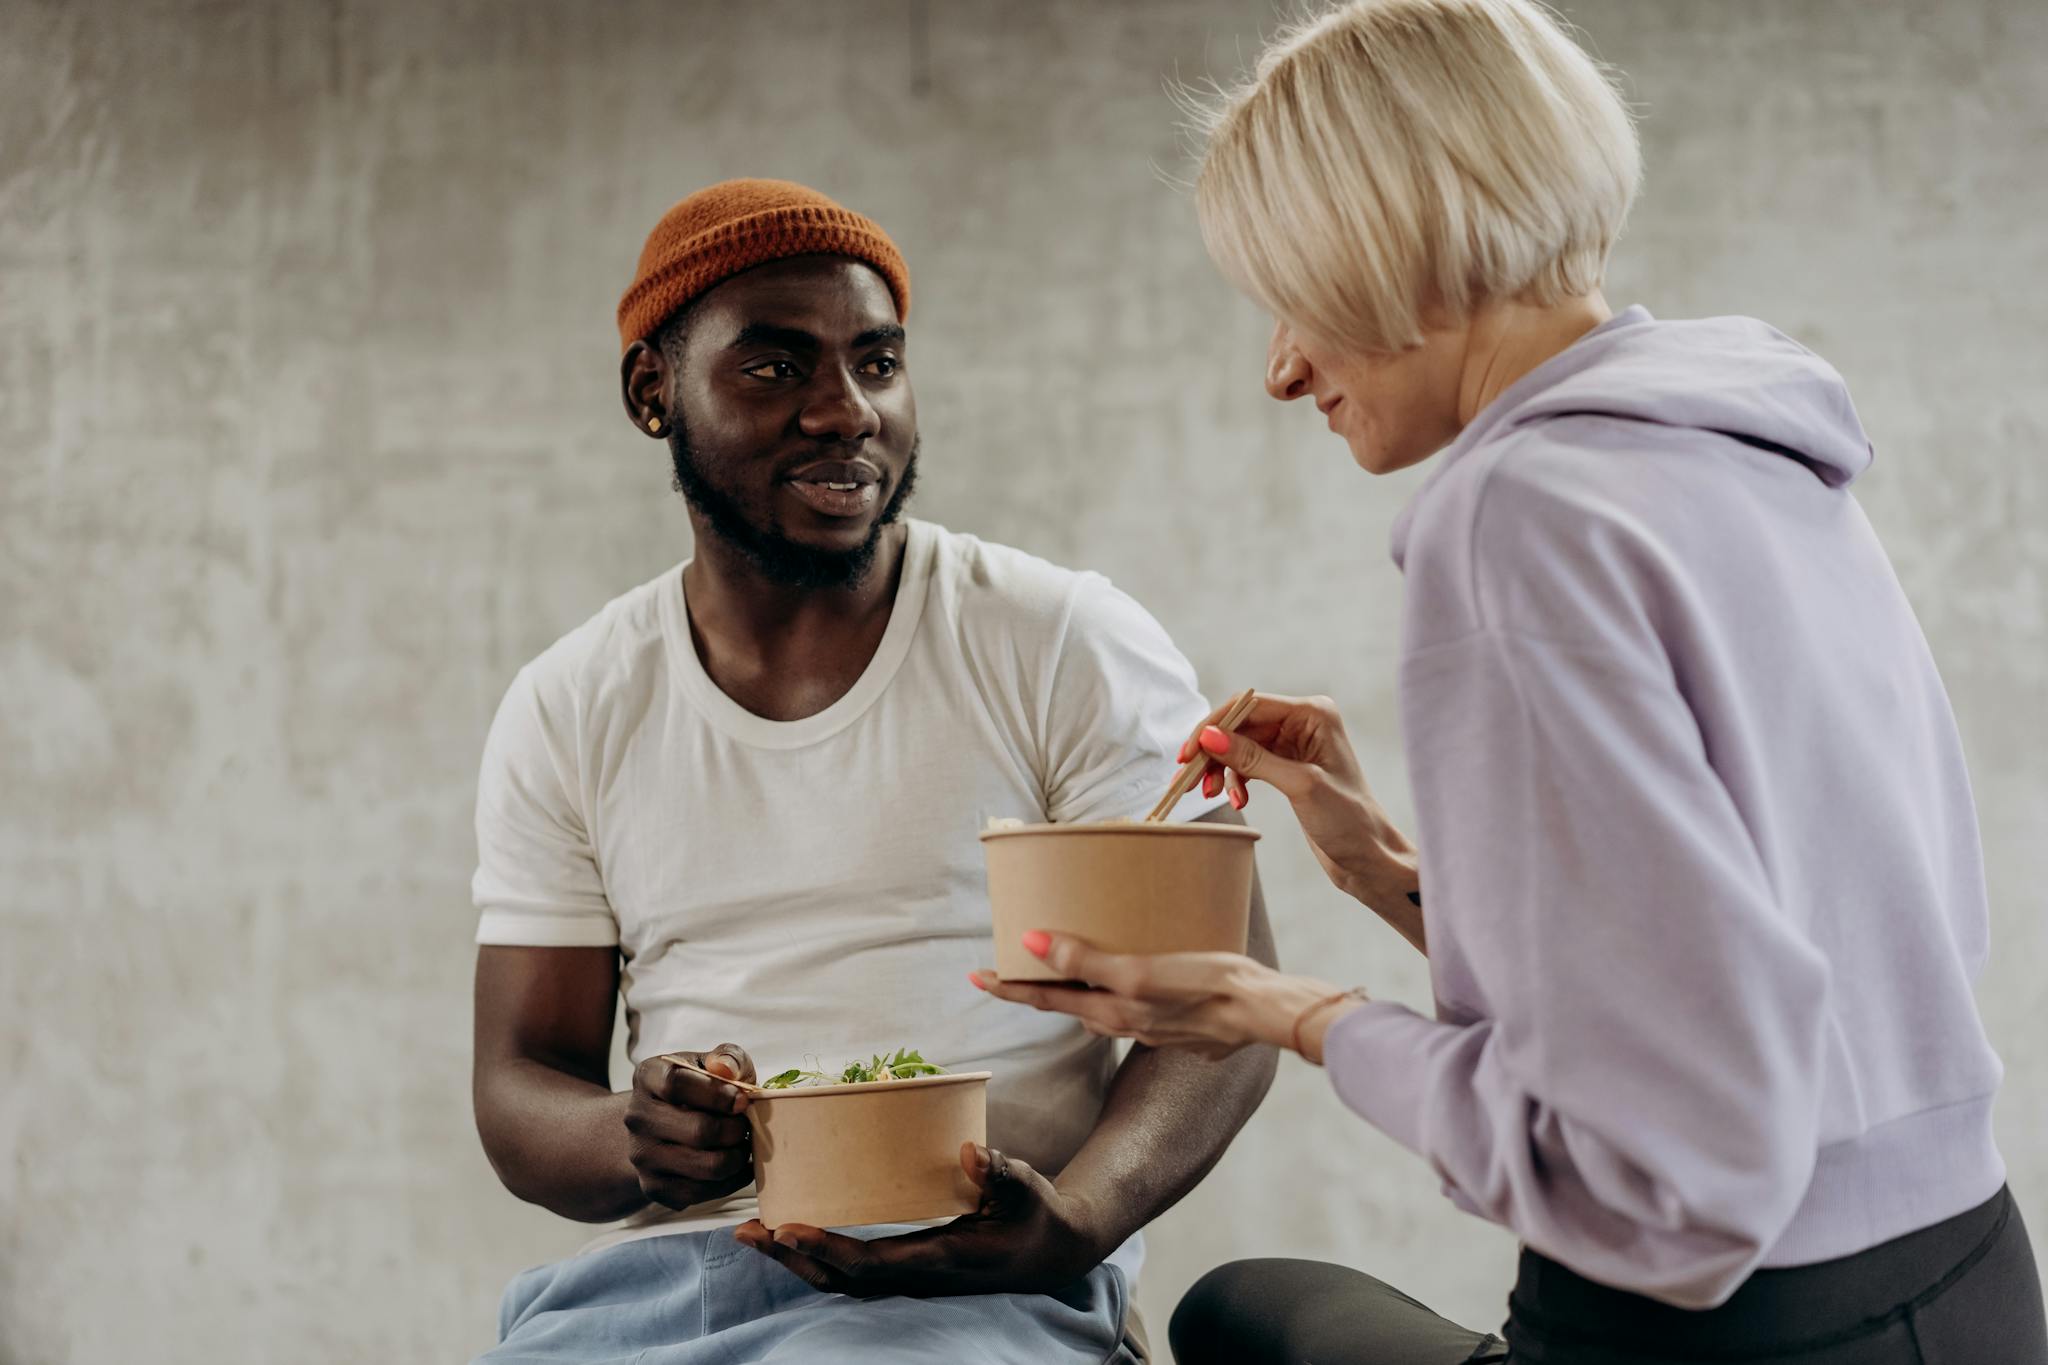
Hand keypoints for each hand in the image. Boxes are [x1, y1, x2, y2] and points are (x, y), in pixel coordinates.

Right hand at [623, 1045, 756, 1210]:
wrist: (657, 1127)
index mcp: (647, 1078)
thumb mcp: (708, 1063)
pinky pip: (705, 1192)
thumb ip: (726, 1058)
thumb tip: (728, 1069)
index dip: (718, 1093)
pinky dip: (731, 1181)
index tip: (742, 1100)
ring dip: (738, 1156)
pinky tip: (736, 1164)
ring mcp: (643, 1156)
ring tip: (743, 1144)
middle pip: (700, 1131)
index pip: (677, 1083)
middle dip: (737, 1129)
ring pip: (709, 1167)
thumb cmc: (694, 1089)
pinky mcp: (654, 1188)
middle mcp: (638, 1118)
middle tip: (748, 1125)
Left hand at [734, 1142, 1108, 1296]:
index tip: (786, 1226)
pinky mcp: (908, 1270)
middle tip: (746, 1231)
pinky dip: (816, 1257)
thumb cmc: (1036, 1215)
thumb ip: (999, 1171)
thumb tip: (970, 1150)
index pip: (871, 1262)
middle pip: (841, 1278)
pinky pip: (853, 1272)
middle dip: (791, 1257)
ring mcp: (911, 1277)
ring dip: (796, 1260)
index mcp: (942, 1258)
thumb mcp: (1026, 1187)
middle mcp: (918, 1276)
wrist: (1051, 1252)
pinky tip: (793, 1235)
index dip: (826, 1248)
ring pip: (841, 1281)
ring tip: (754, 1234)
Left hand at [972, 933, 1363, 1063]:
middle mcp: (1126, 1024)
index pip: (1044, 999)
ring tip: (1072, 965)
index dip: (1008, 986)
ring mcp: (1154, 1027)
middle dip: (1041, 986)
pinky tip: (1135, 976)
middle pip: (1071, 1003)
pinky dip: (1122, 990)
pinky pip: (1137, 1006)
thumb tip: (1032, 942)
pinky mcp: (1180, 1021)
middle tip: (1017, 966)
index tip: (975, 977)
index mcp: (1111, 1012)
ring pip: (1104, 1007)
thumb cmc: (1204, 986)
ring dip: (1083, 988)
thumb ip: (1087, 960)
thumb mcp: (1140, 971)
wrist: (1264, 1011)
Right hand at [1183, 693, 1422, 941]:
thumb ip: (1253, 758)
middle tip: (1188, 776)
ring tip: (1211, 794)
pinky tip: (1239, 800)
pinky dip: (1237, 780)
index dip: (1214, 725)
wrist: (1368, 856)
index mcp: (1313, 713)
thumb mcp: (1299, 785)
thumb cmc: (1348, 820)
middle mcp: (1303, 722)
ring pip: (1240, 745)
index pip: (1249, 705)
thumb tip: (1209, 736)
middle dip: (1214, 751)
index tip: (1189, 753)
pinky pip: (1249, 763)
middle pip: (1240, 725)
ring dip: (1222, 769)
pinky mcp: (1287, 766)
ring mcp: (1294, 744)